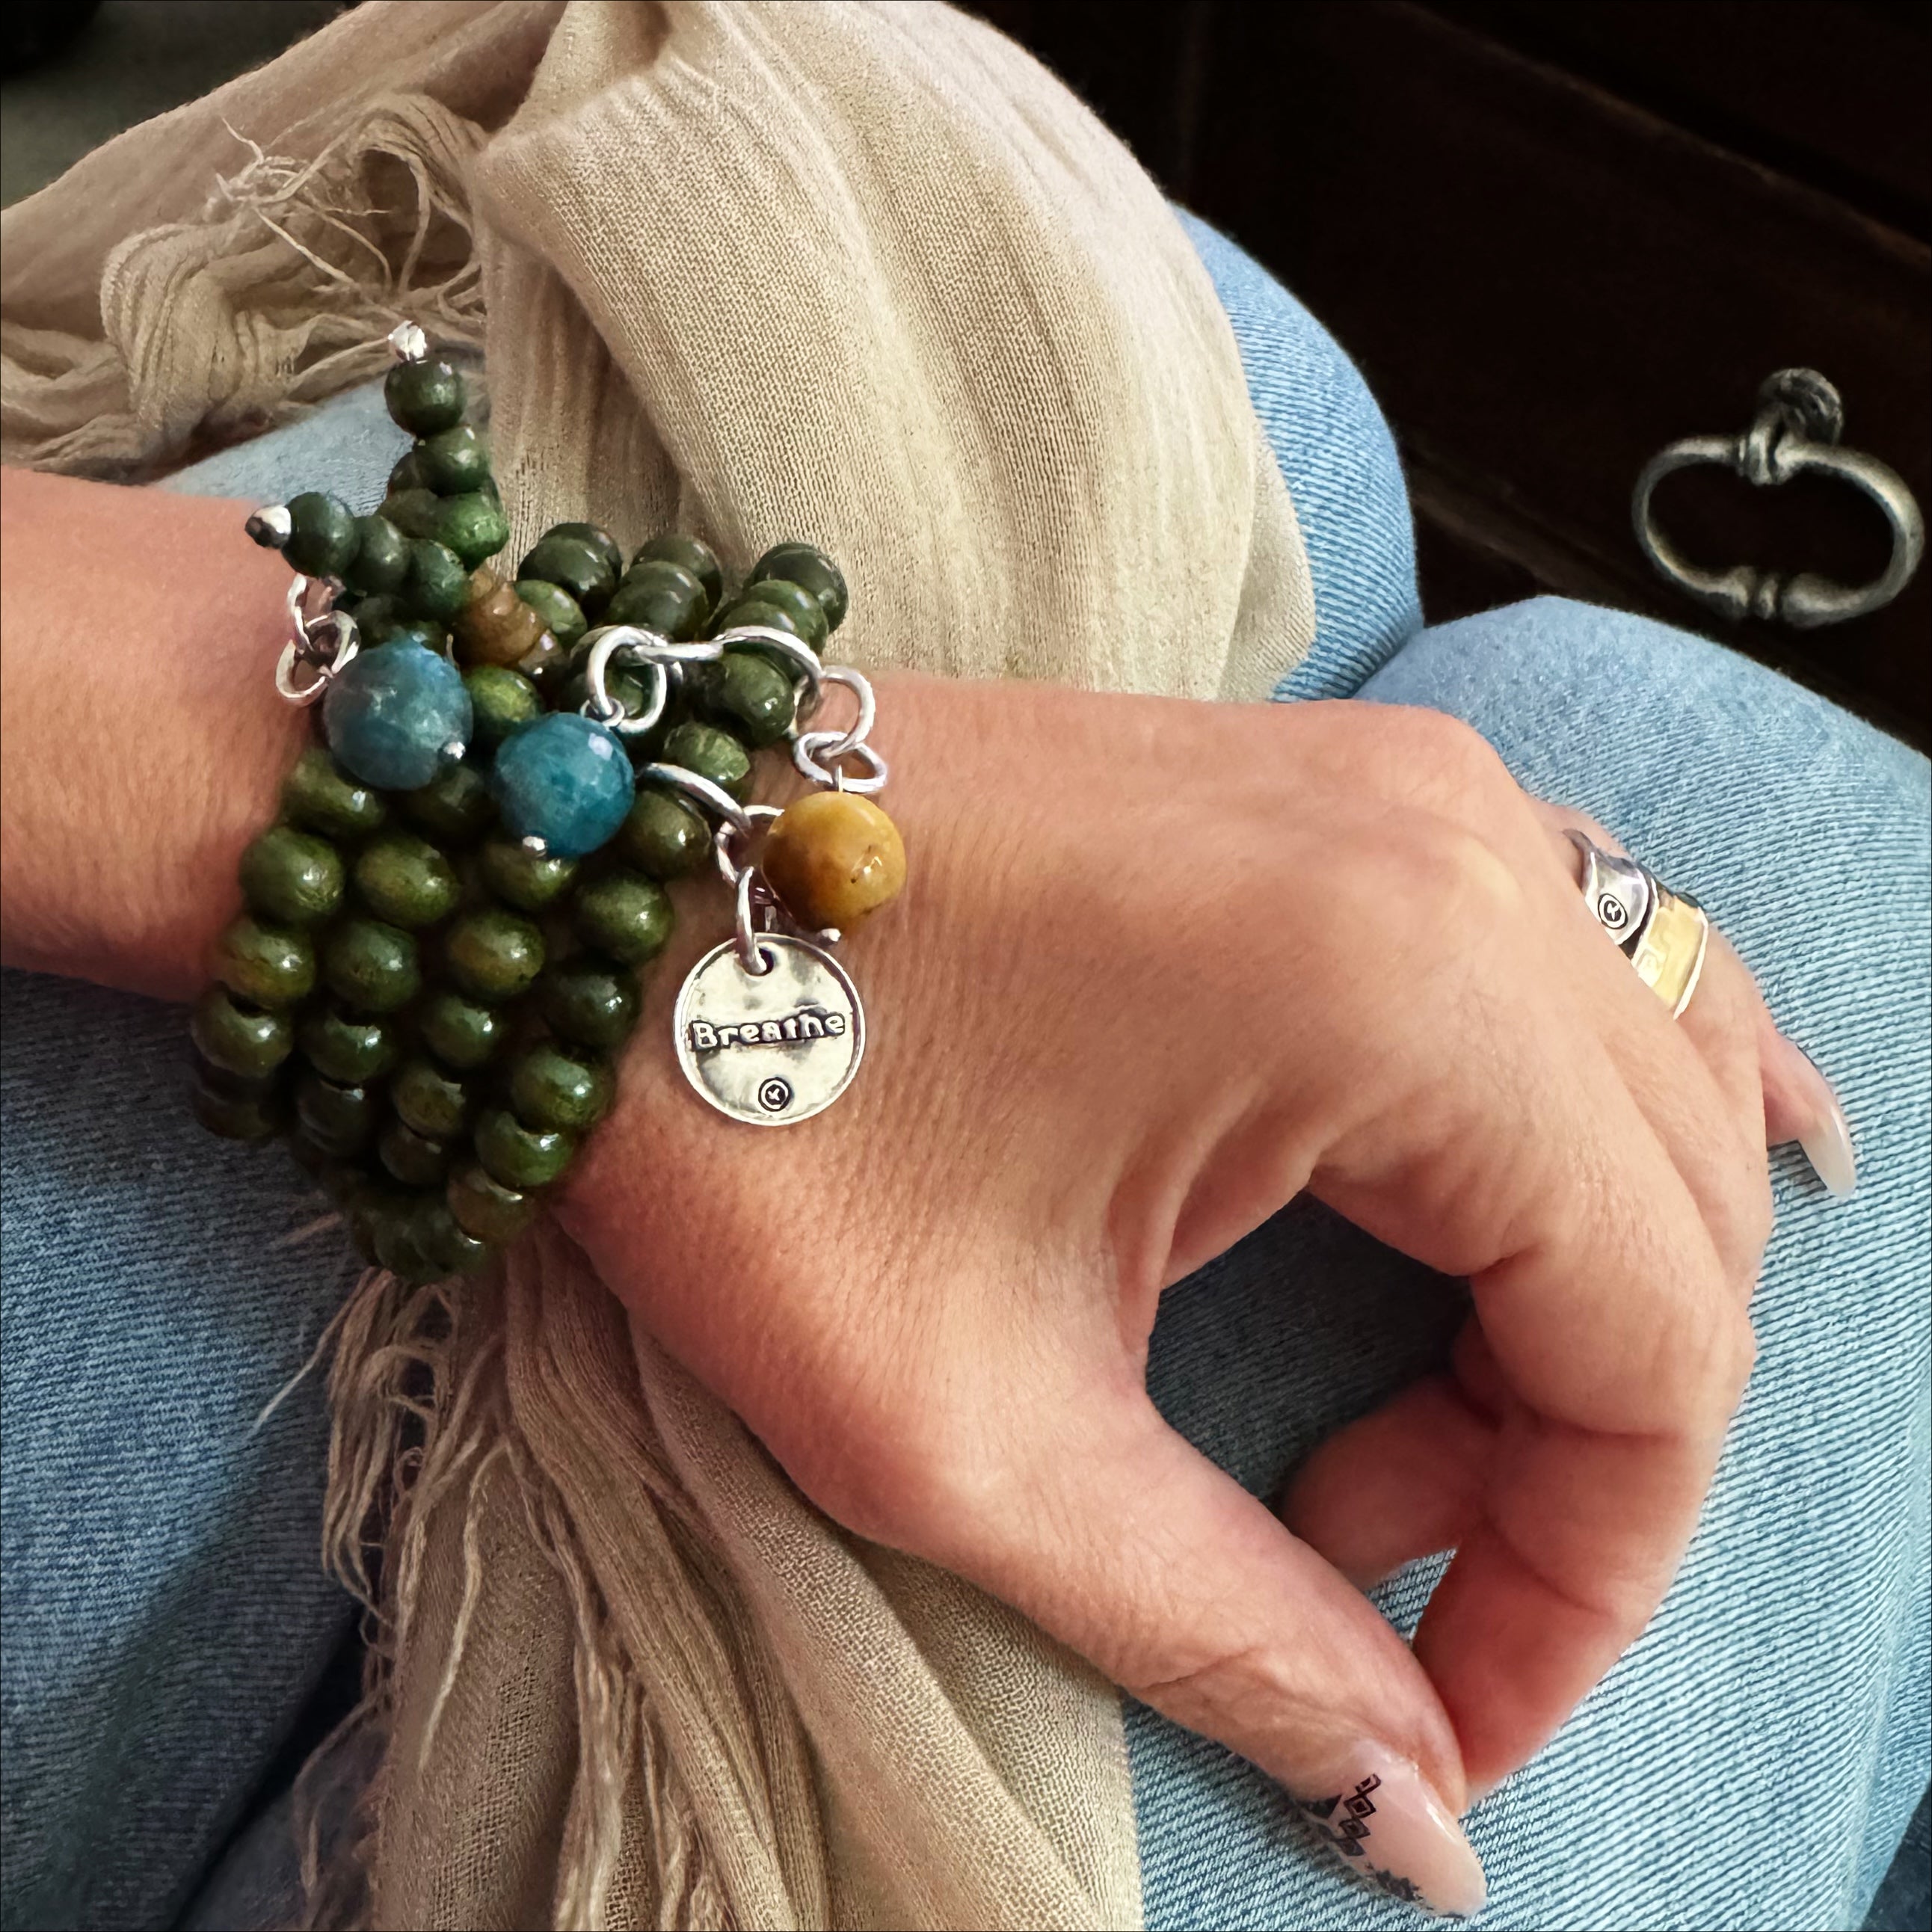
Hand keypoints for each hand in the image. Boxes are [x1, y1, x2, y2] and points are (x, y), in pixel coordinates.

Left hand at [562, 674, 1836, 1909]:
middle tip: (1362, 1551)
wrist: (597, 875)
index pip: (1651, 1339)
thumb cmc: (737, 1109)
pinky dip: (1597, 1114)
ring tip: (1425, 1409)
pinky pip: (1577, 962)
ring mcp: (1408, 794)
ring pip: (1648, 1090)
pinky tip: (1592, 1192)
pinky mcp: (1343, 791)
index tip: (1450, 1709)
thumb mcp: (967, 1421)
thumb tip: (1416, 1815)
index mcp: (1399, 988)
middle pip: (1675, 1216)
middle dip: (1572, 1449)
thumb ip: (1226, 1629)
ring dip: (1586, 1290)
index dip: (1582, 1577)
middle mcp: (1452, 853)